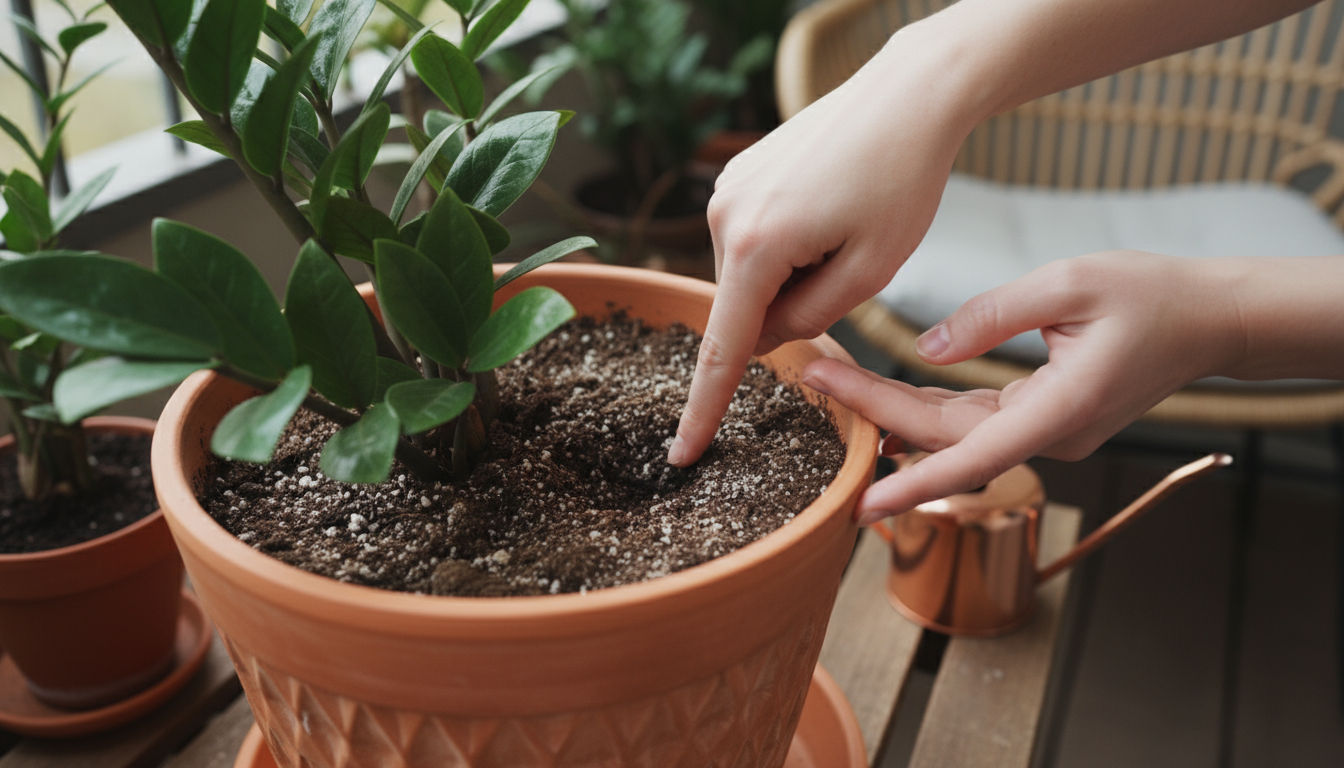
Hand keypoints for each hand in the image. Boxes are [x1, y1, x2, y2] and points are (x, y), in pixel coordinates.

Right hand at [668, 31, 978, 466]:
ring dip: (794, 272)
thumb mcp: (871, 270)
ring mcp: (725, 192)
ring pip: (753, 274)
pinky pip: (754, 238)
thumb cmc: (902, 180)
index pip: (723, 350)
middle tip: (852, 258)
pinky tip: (827, 206)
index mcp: (757, 246)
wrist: (906, 97)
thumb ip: (810, 318)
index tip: (681, 455)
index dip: (704, 410)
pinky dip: (788, 244)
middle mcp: (725, 217)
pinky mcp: (737, 177)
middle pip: (749, 306)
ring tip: (842, 223)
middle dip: (794, 305)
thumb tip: (766, 334)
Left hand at [800, 251, 1241, 523]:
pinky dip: (926, 406)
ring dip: (893, 411)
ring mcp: (1046, 433)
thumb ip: (993, 316)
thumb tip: (926, 350)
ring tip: (832, 379)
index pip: (970, 456)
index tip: (860, 503)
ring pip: (953, 433)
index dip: (912, 484)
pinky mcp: (1041, 420)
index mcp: (1060, 410)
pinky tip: (881, 391)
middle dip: (874, 411)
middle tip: (813, 375)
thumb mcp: (1070, 283)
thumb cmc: (1148, 295)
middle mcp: (1050, 436)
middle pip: (944, 437)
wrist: (1207, 320)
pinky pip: (972, 422)